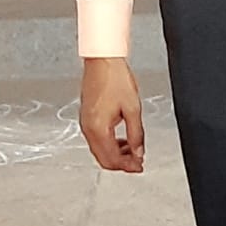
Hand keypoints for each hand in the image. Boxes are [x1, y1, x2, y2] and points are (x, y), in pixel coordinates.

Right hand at [80, 57, 144, 172]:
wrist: (102, 60)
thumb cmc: (115, 77)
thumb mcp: (132, 107)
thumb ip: (136, 134)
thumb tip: (139, 152)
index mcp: (98, 129)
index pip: (112, 160)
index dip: (128, 166)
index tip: (139, 165)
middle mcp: (88, 128)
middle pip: (103, 159)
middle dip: (122, 163)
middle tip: (137, 161)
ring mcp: (85, 122)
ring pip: (99, 150)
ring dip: (116, 153)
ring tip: (132, 148)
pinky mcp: (86, 116)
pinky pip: (96, 138)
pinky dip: (109, 143)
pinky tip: (121, 138)